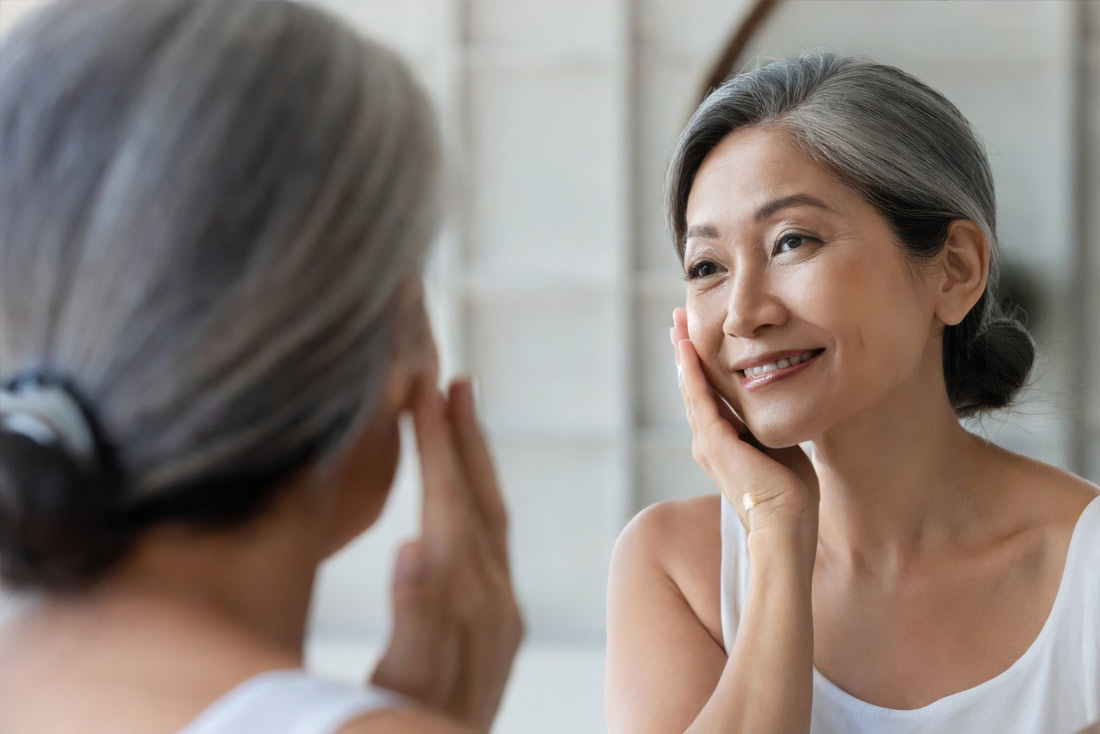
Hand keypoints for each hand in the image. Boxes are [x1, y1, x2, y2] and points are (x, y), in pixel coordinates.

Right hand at [371, 378, 522, 732]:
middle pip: (480, 499)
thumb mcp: (402, 683)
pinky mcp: (500, 621)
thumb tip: (414, 544)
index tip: (421, 386)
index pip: (451, 503)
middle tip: (451, 379)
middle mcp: (495, 598)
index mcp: (467, 601)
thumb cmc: (409, 729)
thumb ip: (416, 619)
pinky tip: (461, 493)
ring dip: (475, 461)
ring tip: (460, 415)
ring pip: (491, 516)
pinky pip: (491, 542)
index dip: (436, 444)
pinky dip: (476, 500)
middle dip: (464, 436)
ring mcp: (502, 609)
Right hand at [671, 308, 818, 553]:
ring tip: (677, 324)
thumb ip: (770, 426)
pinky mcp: (714, 441)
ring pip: (691, 387)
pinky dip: (691, 371)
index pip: (708, 396)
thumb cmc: (791, 496)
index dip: (701, 366)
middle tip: (677, 320)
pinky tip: (686, 348)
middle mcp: (707, 440)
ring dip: (683, 353)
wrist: (785, 525)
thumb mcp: (780, 448)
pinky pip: (699, 398)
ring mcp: (707, 441)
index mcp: (723, 444)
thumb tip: (781, 405)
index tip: (696, 339)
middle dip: (685, 351)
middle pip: (692, 386)